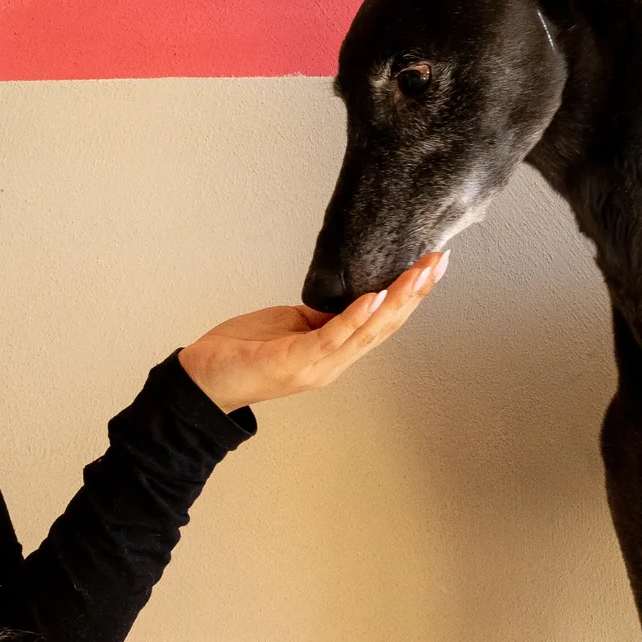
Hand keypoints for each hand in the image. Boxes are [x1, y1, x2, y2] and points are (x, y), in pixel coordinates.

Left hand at [177, 250, 446, 412]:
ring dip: (396, 300)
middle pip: (385, 326)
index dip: (410, 296)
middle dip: (416, 292)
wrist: (201, 380)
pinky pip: (333, 337)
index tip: (432, 266)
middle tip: (440, 262)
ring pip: (368, 331)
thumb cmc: (242, 352)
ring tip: (418, 274)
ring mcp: (317, 365)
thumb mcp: (290, 326)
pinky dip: (356, 316)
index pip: (382, 322)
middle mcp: (333, 363)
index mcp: (333, 353)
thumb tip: (346, 296)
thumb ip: (320, 316)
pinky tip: (374, 296)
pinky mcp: (295, 362)